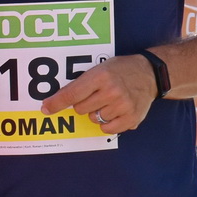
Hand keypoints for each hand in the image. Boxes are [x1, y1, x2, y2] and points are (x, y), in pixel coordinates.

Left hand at [41, 54, 157, 134]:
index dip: (56, 103)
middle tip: (97, 95)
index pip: (72, 94)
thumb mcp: (101, 67)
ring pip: (94, 119)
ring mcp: (122, 105)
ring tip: (111, 101)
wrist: (151, 74)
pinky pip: (107, 129)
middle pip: (80, 109)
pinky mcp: (131, 118)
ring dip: (98, 113)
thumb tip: (55, 102)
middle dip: (84, 104)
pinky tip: (116, 111)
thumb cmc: (121, 70)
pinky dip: (108, 123)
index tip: (46, 109)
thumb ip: (81, 83)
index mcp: (101, 75)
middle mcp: (111, 91)